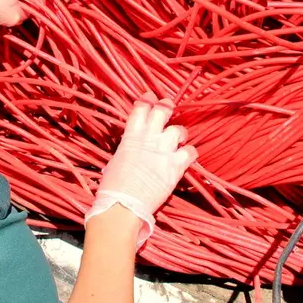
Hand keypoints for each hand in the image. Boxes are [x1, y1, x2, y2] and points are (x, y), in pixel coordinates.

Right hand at [85, 93, 197, 246]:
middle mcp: (149, 139)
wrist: (123, 205)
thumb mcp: (116, 160)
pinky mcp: (175, 167)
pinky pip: (190, 152)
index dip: (147, 100)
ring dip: (179, 133)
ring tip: (178, 138)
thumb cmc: (113, 186)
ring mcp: (163, 152)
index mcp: (130, 136)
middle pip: (162, 111)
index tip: (150, 97)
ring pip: (178, 130)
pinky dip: (189, 153)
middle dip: (166, 106)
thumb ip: (127, 148)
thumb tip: (131, 148)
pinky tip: (186, 157)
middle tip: (168, 107)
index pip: (141, 108)